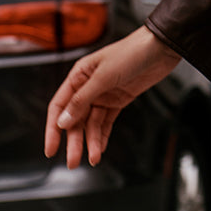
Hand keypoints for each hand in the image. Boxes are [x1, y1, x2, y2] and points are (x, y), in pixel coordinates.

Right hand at [44, 26, 180, 167]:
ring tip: (93, 158)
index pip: (59, 106)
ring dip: (90, 142)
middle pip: (75, 119)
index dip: (53, 128)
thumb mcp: (104, 76)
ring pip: (91, 124)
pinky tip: (100, 148)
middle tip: (72, 161)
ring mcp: (104, 94)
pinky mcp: (118, 100)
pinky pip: (106, 122)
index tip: (50, 149)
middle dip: (74, 141)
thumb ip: (82, 99)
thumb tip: (63, 121)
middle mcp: (89, 86)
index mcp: (79, 75)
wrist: (160, 48)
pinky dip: (102, 136)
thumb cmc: (131, 52)